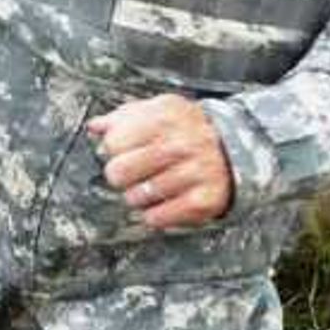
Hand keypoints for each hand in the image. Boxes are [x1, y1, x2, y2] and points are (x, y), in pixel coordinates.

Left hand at [90, 95, 233, 231]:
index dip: (113, 150)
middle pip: (118, 172)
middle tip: (133, 173)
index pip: (113, 142)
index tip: (124, 151)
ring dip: (137, 196)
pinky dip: (153, 214)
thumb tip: (95, 126)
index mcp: (165, 118)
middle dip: (120, 176)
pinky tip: (162, 201)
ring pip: (135, 198)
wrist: (235, 149)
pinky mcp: (202, 201)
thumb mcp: (159, 111)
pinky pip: (156, 218)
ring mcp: (193, 174)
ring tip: (151, 186)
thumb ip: (124, 117)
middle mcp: (181, 145)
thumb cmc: (186, 130)